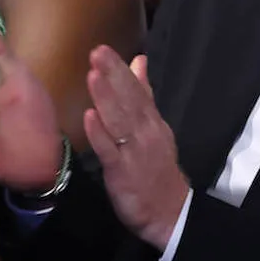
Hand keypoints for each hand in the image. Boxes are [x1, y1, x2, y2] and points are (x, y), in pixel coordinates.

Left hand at [84, 48, 188, 251]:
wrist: (169, 211)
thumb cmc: (156, 168)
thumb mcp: (154, 127)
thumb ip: (145, 95)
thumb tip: (139, 62)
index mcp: (152, 122)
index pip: (137, 91)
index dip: (120, 70)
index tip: (103, 49)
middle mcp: (145, 132)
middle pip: (129, 100)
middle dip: (112, 76)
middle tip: (97, 52)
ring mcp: (134, 151)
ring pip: (119, 120)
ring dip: (106, 98)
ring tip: (93, 76)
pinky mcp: (122, 171)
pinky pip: (110, 151)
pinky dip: (100, 134)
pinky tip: (90, 118)